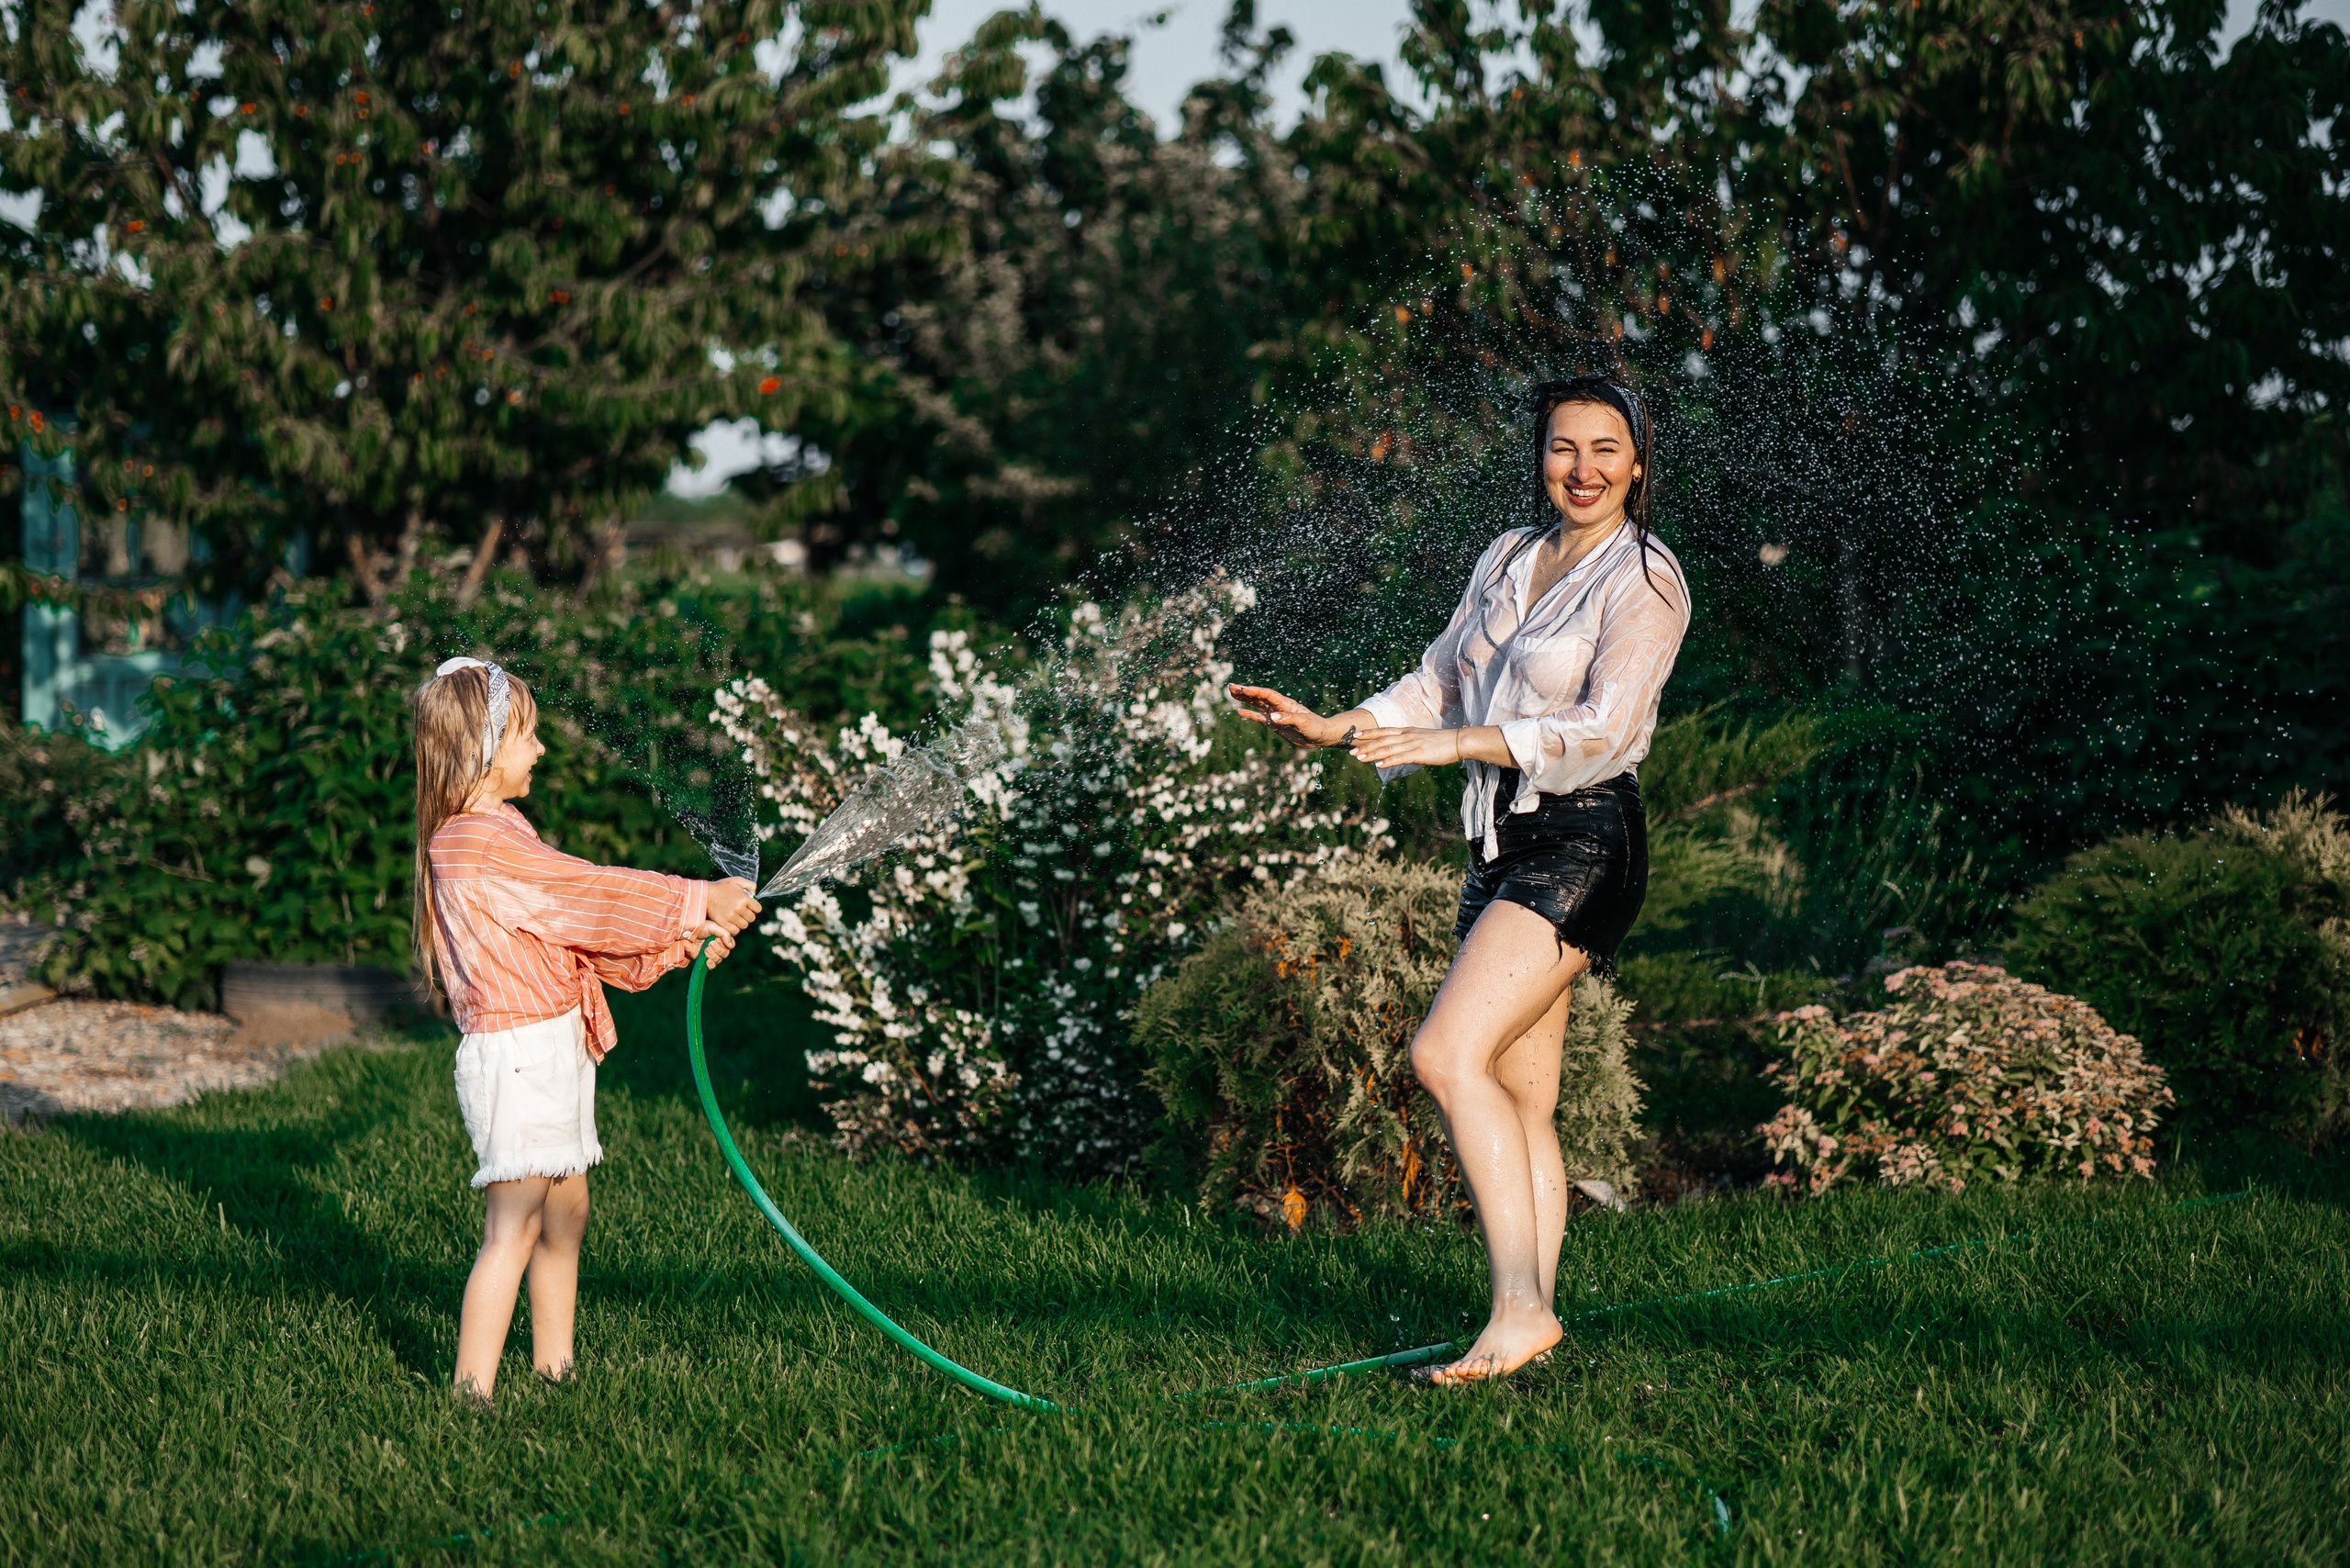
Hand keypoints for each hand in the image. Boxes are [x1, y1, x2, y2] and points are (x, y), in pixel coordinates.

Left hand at [694, 921, 738, 968]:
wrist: (686, 933)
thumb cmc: (700, 928)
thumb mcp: (714, 927)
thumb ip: (725, 934)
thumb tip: (731, 946)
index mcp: (721, 939)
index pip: (730, 945)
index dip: (725, 944)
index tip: (718, 939)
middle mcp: (717, 947)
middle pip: (725, 953)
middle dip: (718, 949)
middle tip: (710, 943)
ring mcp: (710, 954)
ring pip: (718, 959)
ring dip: (713, 955)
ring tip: (706, 949)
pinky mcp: (703, 960)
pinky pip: (711, 966)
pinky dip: (711, 964)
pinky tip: (707, 960)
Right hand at [706, 877, 760, 935]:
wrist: (706, 894)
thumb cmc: (722, 887)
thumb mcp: (737, 881)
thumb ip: (750, 885)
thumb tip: (756, 894)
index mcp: (744, 899)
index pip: (758, 909)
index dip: (754, 907)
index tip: (749, 906)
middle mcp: (739, 908)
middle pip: (752, 918)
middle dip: (748, 915)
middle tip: (741, 912)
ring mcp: (731, 917)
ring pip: (744, 925)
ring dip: (741, 922)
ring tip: (736, 917)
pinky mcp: (724, 923)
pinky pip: (735, 931)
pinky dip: (734, 928)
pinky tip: (731, 922)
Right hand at [1227, 683, 1342, 748]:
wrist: (1320, 736)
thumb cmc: (1315, 727)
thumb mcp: (1303, 723)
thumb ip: (1288, 719)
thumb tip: (1271, 717)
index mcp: (1285, 703)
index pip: (1267, 695)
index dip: (1255, 692)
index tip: (1243, 689)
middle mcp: (1278, 706)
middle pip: (1259, 696)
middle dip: (1245, 692)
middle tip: (1231, 686)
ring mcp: (1276, 714)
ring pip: (1257, 704)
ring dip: (1245, 699)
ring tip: (1233, 693)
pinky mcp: (1275, 724)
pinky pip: (1259, 717)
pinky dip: (1250, 714)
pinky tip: (1239, 712)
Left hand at [1347, 726, 1462, 768]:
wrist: (1459, 741)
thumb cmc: (1442, 742)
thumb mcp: (1422, 739)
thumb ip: (1409, 742)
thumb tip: (1399, 749)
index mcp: (1407, 731)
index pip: (1384, 730)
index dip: (1369, 732)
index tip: (1356, 734)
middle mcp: (1407, 736)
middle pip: (1382, 740)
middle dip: (1365, 746)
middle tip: (1351, 751)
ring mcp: (1412, 744)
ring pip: (1388, 749)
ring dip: (1372, 754)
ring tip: (1359, 758)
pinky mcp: (1419, 754)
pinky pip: (1400, 758)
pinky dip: (1388, 761)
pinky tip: (1378, 766)